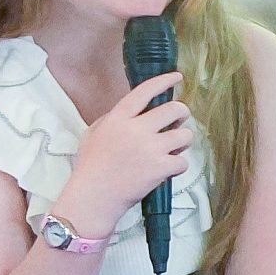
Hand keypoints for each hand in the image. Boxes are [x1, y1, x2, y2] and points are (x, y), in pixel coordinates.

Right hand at [60, 71, 190, 237]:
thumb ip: (113, 119)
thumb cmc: (90, 168)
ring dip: (182, 142)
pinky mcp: (160, 167)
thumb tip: (134, 112)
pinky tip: (166, 170)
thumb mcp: (93, 134)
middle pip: (175, 109)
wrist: (92, 197)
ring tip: (170, 151)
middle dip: (182, 114)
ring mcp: (150, 148)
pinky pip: (184, 160)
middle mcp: (136, 129)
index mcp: (118, 119)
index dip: (164, 81)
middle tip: (176, 124)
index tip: (177, 77)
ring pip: (185, 134)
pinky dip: (178, 166)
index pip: (144, 92)